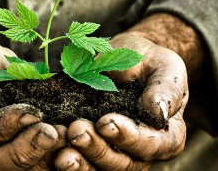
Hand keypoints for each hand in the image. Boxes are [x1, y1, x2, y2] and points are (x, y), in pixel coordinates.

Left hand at [55, 34, 187, 169]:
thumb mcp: (165, 68)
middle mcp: (141, 152)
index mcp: (166, 136)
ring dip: (79, 162)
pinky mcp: (92, 147)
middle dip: (97, 149)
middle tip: (77, 131)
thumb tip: (158, 114)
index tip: (106, 122)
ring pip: (98, 168)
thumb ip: (166, 90)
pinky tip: (51, 148)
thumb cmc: (150, 62)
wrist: (127, 58)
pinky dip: (65, 155)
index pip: (149, 145)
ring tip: (61, 151)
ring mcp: (115, 152)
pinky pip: (80, 159)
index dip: (128, 137)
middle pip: (121, 164)